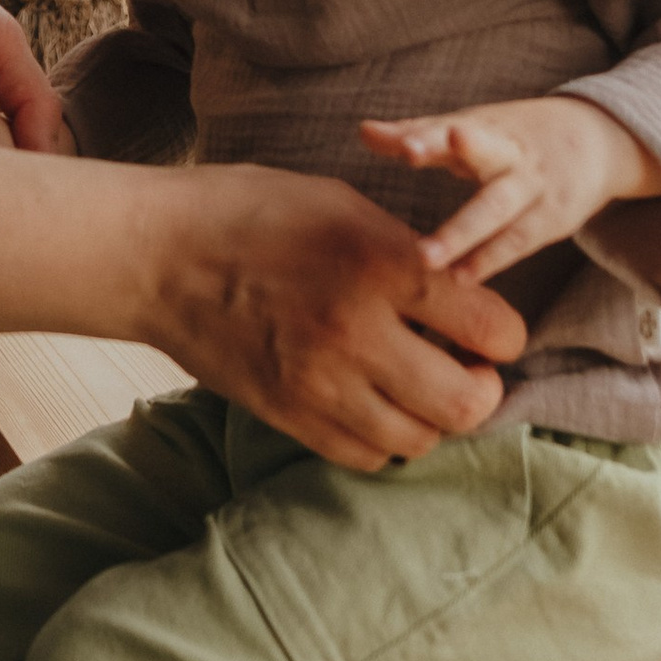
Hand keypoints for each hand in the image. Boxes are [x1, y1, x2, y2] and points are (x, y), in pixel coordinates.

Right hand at [147, 168, 528, 471]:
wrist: (157, 254)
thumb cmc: (250, 213)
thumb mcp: (343, 205)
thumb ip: (408, 254)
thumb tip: (463, 298)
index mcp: (383, 264)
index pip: (493, 330)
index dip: (503, 334)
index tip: (488, 328)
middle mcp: (358, 332)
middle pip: (467, 403)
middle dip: (481, 388)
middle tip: (465, 368)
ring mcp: (319, 383)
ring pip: (420, 439)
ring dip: (432, 417)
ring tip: (415, 386)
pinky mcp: (287, 415)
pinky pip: (365, 455)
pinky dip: (383, 437)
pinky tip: (373, 403)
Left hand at [358, 95, 660, 282]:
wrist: (598, 140)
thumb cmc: (513, 137)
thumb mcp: (472, 127)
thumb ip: (419, 133)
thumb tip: (362, 131)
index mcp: (484, 126)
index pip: (450, 127)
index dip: (426, 135)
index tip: (402, 143)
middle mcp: (509, 151)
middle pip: (484, 151)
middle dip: (455, 152)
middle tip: (412, 154)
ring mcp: (534, 184)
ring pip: (498, 206)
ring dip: (463, 231)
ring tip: (426, 256)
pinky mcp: (553, 217)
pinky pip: (518, 240)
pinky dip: (491, 259)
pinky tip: (461, 278)